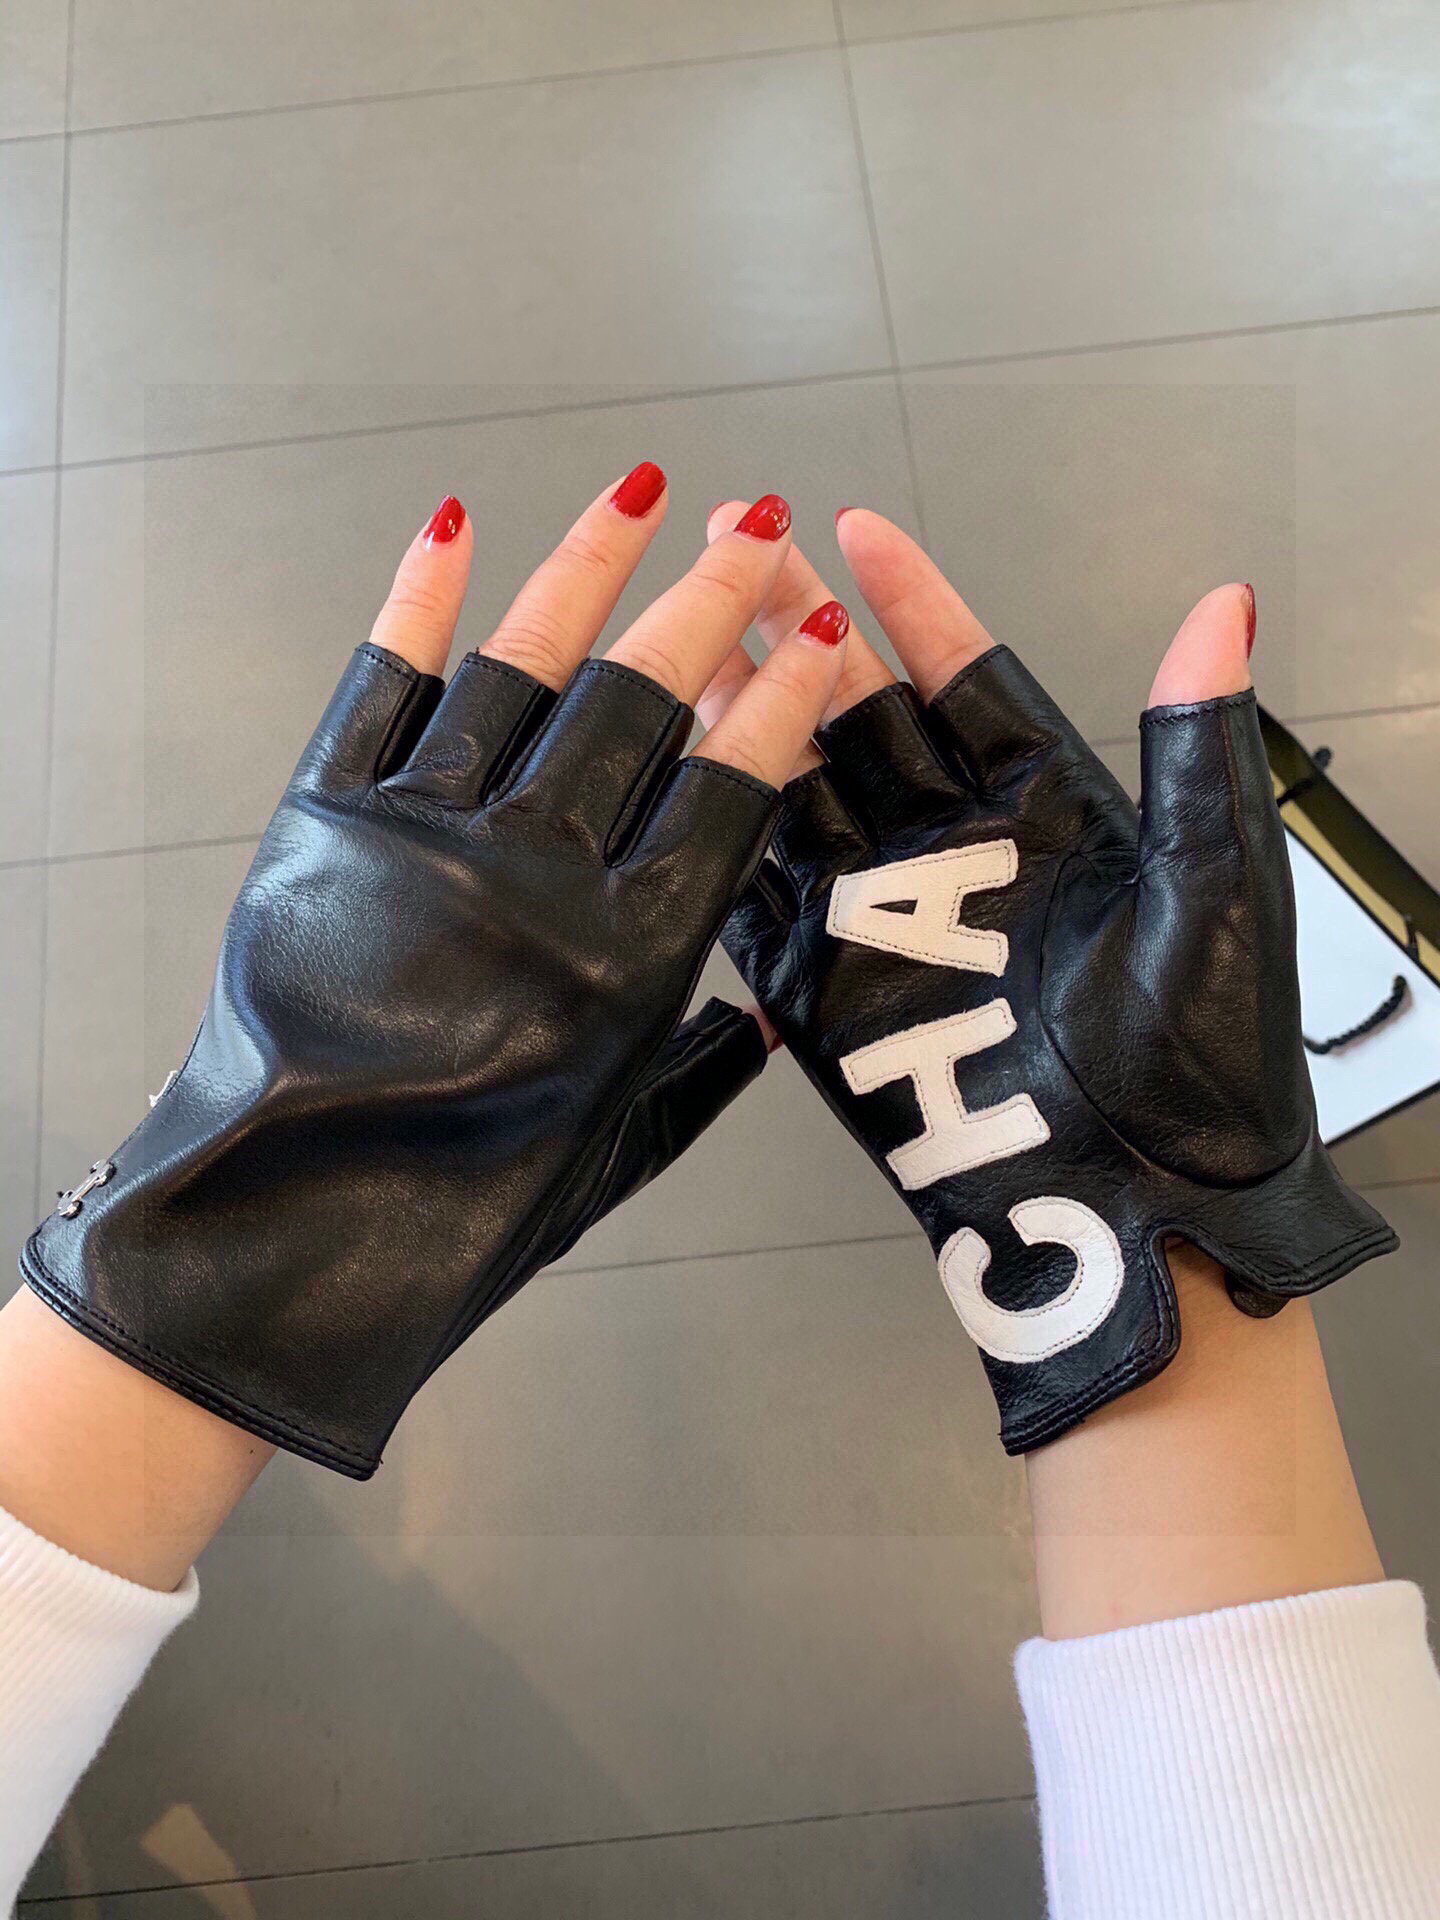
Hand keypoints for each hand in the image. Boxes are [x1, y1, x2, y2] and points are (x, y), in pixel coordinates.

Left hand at [19, 471, 849, 1480]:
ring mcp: (420, 837)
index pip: (731, 786)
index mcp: (626, 959)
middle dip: (714, 598)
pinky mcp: (320, 825)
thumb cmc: (461, 1213)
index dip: (787, 699)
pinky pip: (379, 688)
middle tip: (757, 528)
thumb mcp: (617, 1147)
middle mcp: (532, 876)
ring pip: (522, 663)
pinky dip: (417, 604)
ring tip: (640, 495)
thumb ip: (705, 1066)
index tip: (822, 636)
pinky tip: (454, 530)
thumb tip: (761, 1011)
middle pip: (642, 697)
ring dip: (587, 566)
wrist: (284, 1240)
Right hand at [704, 507, 1395, 1454]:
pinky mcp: (828, 991)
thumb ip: (1196, 750)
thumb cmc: (1207, 1070)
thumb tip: (1223, 606)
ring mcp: (886, 919)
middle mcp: (959, 853)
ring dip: (743, 714)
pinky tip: (672, 779)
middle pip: (860, 714)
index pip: (967, 679)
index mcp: (1054, 815)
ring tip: (682, 636)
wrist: (1137, 1215)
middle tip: (733, 546)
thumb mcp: (1216, 897)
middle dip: (796, 631)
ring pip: (797, 790)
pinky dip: (715, 840)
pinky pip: (761, 901)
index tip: (855, 529)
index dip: (912, 603)